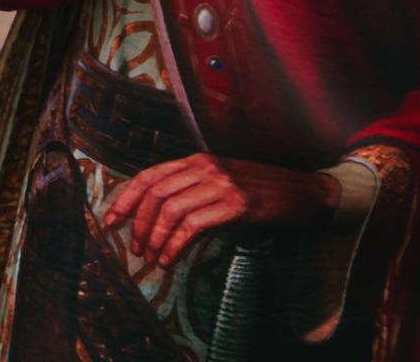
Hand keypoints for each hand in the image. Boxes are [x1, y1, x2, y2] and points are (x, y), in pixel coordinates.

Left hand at [102, 153, 338, 268]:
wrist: (308, 194)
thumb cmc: (262, 193)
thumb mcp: (220, 185)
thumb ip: (191, 192)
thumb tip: (156, 218)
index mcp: (195, 161)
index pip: (148, 176)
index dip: (125, 199)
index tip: (112, 222)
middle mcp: (204, 168)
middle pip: (154, 194)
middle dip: (139, 224)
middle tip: (135, 248)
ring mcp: (221, 184)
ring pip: (171, 210)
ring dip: (156, 238)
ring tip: (153, 259)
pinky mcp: (237, 205)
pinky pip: (194, 225)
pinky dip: (176, 244)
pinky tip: (171, 259)